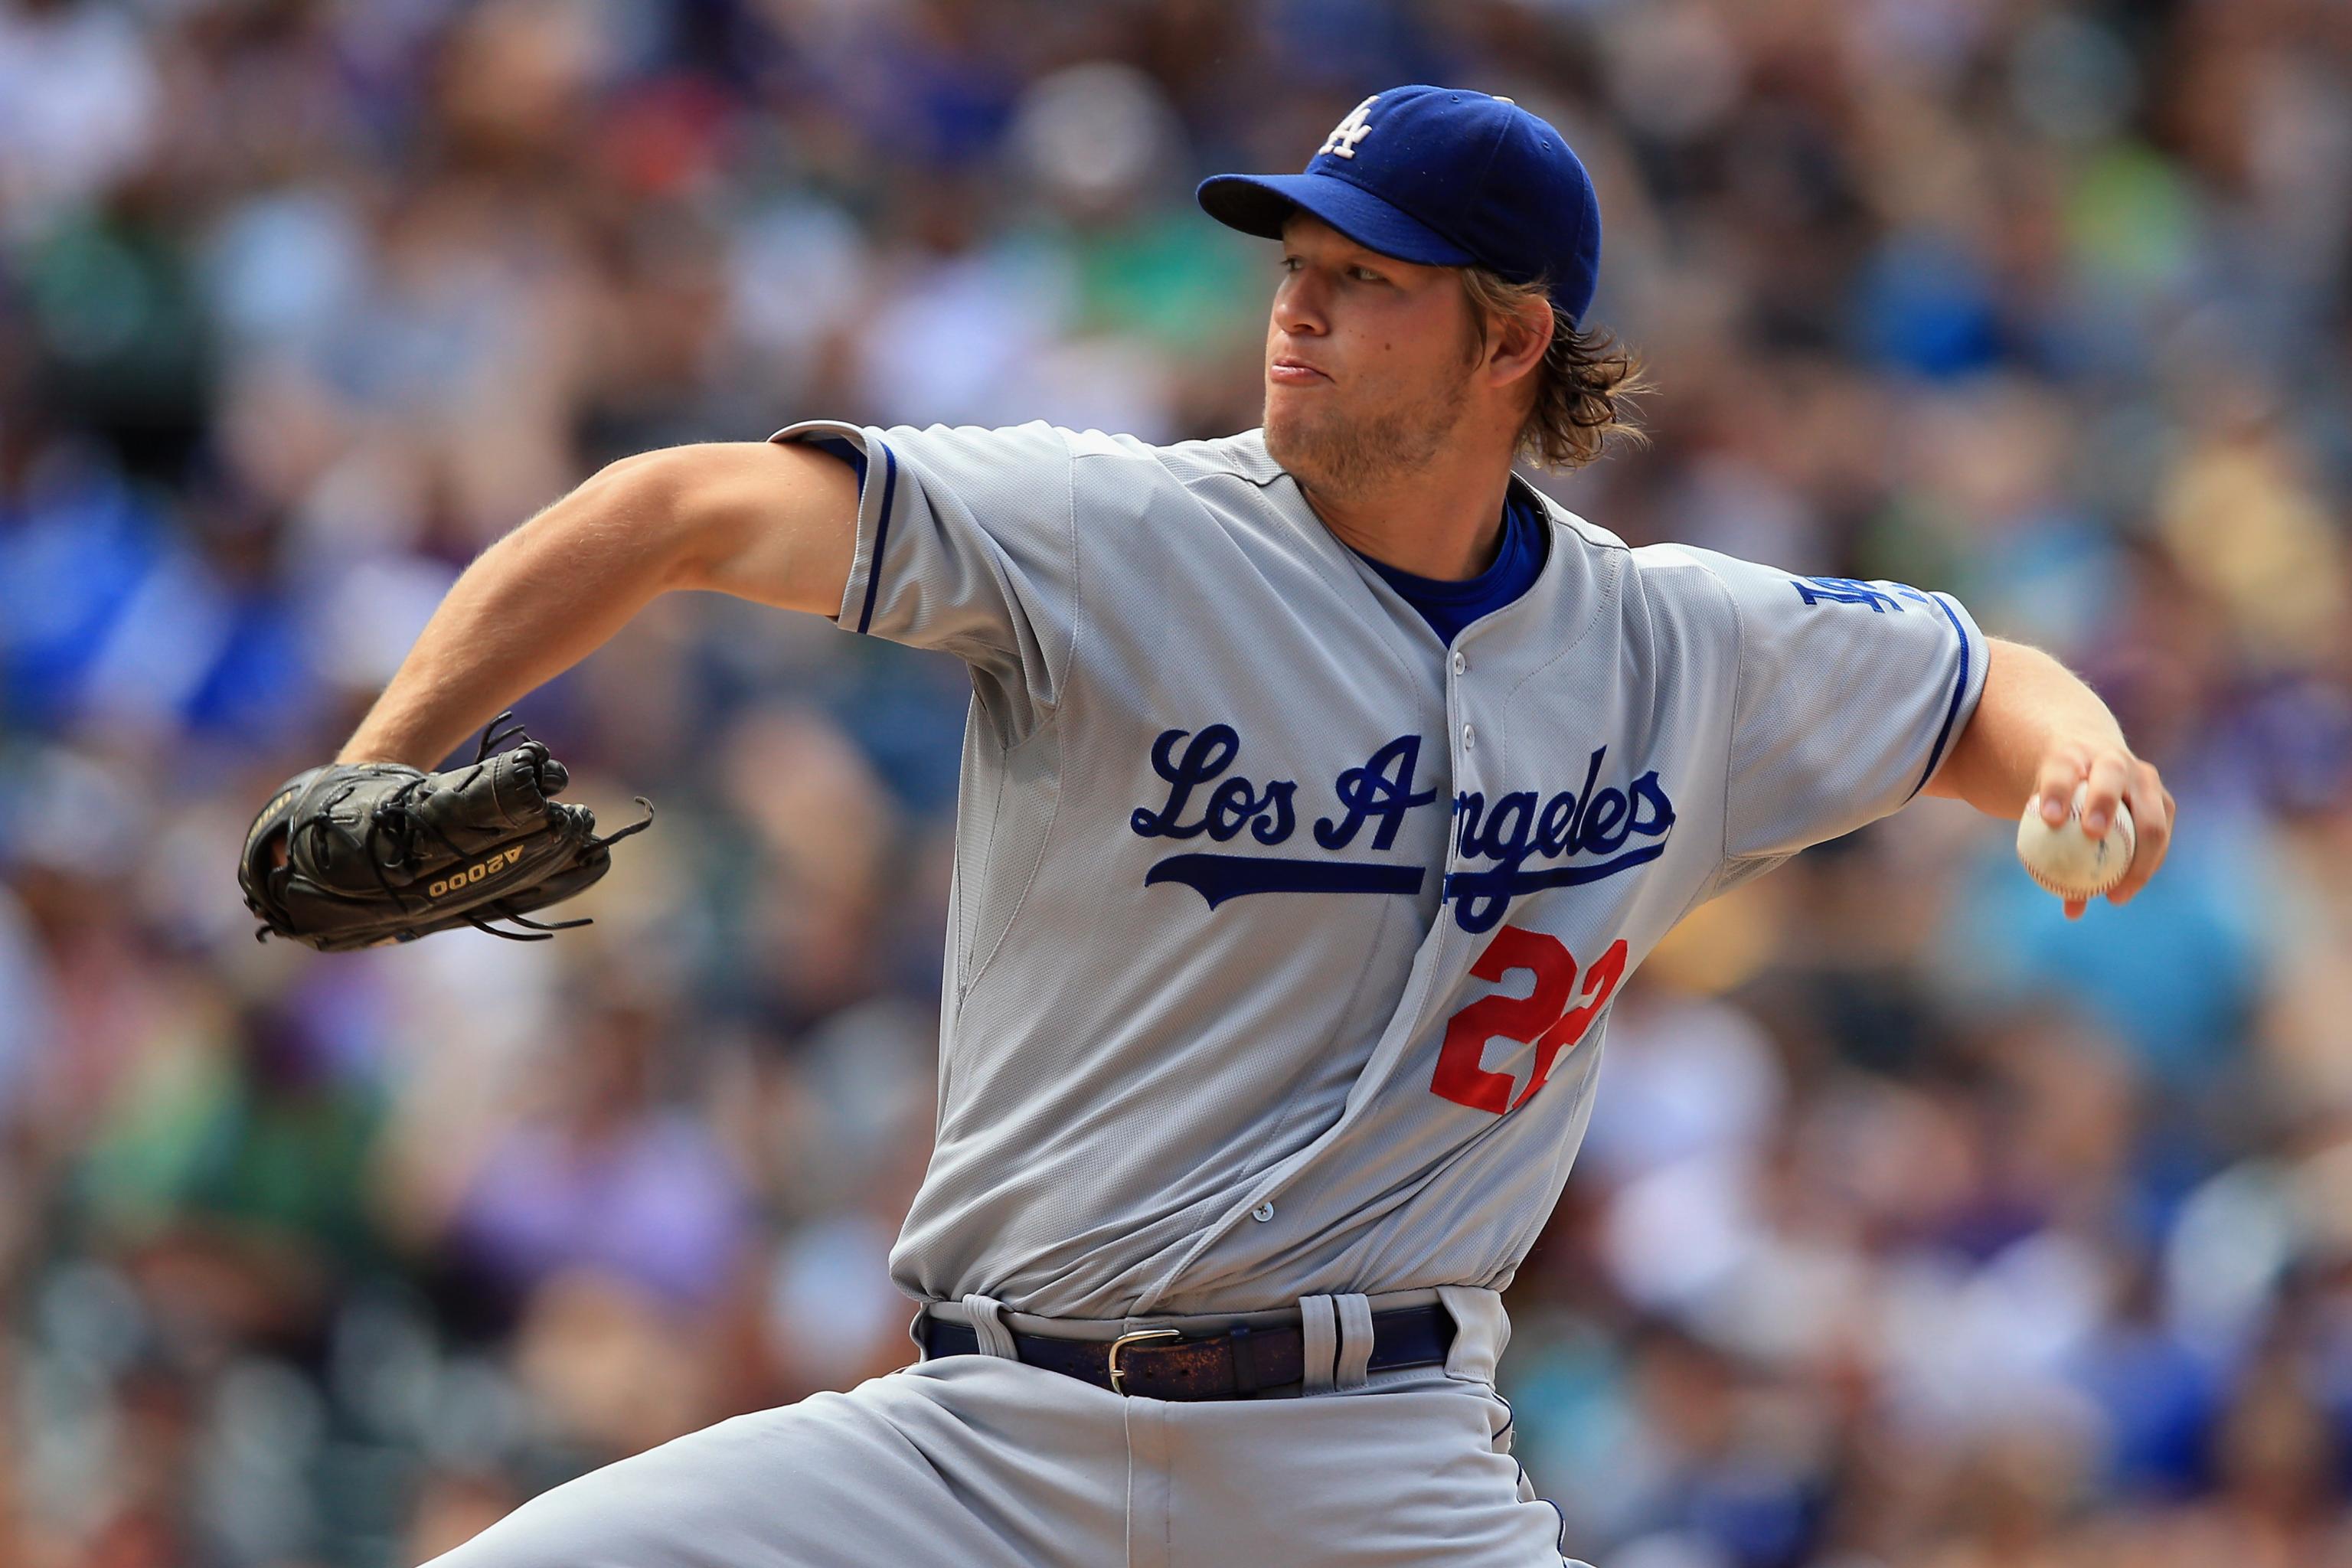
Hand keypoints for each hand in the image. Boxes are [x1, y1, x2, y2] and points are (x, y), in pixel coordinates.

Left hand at [2029, 741, 2174, 919]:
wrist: (2094, 766)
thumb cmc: (2061, 801)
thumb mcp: (2048, 818)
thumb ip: (2053, 856)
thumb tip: (2072, 912)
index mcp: (2072, 755)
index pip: (2062, 768)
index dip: (2057, 791)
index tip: (2051, 819)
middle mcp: (2111, 760)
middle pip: (2110, 776)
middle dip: (2104, 803)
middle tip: (2092, 836)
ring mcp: (2143, 777)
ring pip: (2151, 811)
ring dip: (2140, 852)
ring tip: (2120, 890)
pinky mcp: (2163, 798)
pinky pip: (2161, 830)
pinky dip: (2149, 860)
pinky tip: (2132, 885)